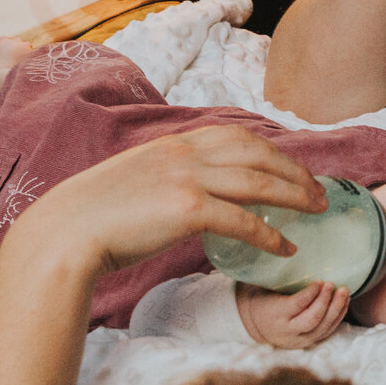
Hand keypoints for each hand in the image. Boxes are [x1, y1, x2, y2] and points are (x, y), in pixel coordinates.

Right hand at [7, 127, 325, 278]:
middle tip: (319, 191)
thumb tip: (191, 192)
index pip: (237, 137)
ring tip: (317, 211)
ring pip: (259, 182)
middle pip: (258, 153)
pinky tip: (286, 247)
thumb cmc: (96, 215)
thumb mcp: (137, 180)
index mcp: (174, 144)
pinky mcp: (186, 209)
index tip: (294, 167)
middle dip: (295, 170)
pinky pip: (243, 221)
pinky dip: (270, 234)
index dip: (273, 151)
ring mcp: (186, 178)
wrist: (65, 232)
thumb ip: (169, 177)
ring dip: (295, 196)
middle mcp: (184, 154)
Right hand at [235, 280, 349, 347]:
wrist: (255, 323)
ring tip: (343, 292)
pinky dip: (338, 316)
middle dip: (326, 302)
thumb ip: (277, 276)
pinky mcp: (310, 341)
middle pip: (313, 319)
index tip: (319, 280)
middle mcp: (288, 331)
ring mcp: (300, 339)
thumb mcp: (263, 287)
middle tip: (333, 285)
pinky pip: (327, 331)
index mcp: (275, 314)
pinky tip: (344, 302)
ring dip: (336, 309)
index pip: (297, 305)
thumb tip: (292, 250)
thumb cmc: (262, 298)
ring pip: (323, 327)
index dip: (311, 293)